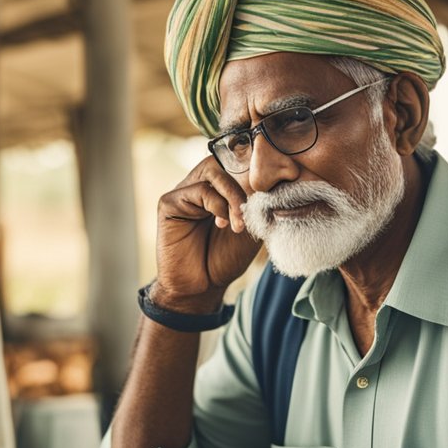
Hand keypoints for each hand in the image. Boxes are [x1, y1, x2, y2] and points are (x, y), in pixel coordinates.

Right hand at [154, 156, 260, 308]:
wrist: (202, 287)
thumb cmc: (225, 259)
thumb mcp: (251, 226)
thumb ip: (258, 202)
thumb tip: (278, 177)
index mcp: (217, 189)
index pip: (233, 161)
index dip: (253, 163)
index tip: (275, 178)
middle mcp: (198, 186)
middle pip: (222, 160)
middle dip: (244, 181)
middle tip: (252, 209)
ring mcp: (183, 192)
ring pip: (212, 171)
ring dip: (233, 196)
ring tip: (239, 223)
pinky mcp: (169, 202)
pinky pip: (199, 190)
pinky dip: (217, 205)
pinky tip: (222, 225)